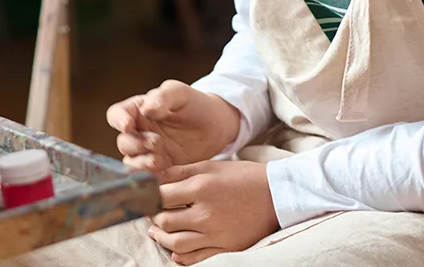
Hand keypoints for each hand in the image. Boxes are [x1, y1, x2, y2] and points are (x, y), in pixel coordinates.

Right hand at [106, 81, 240, 172]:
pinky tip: (164, 173)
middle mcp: (138, 133)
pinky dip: (152, 177)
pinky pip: (148, 176)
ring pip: (131, 162)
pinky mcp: (160, 169)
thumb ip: (162, 97)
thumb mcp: (180, 93)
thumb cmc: (195, 104)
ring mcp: (148, 153)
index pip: (116, 115)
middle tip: (155, 142)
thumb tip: (145, 109)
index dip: (118, 121)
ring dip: (140, 164)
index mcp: (138, 110)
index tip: (128, 125)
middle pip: (123, 142)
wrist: (217, 126)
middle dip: (135, 145)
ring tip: (158, 161)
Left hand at [148, 160, 279, 264]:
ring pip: (176, 243)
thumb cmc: (243, 177)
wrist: (277, 196)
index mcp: (202, 188)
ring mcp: (216, 235)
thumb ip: (181, 172)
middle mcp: (207, 214)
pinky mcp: (226, 249)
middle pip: (165, 221)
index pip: (162, 196)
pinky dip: (180, 256)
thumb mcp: (212, 166)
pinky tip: (175, 248)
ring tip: (157, 231)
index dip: (149, 196)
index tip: (146, 195)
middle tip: (151, 212)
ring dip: (162, 237)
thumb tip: (154, 177)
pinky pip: (195, 258)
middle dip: (153, 216)